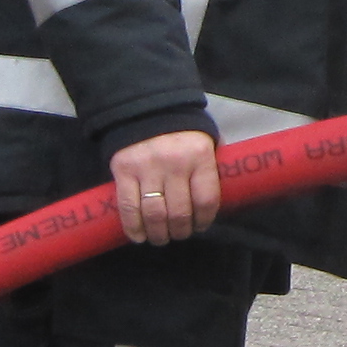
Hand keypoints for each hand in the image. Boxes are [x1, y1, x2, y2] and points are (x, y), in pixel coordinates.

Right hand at [109, 130, 222, 245]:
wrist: (147, 109)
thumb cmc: (182, 133)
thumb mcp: (206, 142)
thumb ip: (212, 168)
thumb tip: (221, 199)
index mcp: (200, 156)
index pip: (206, 200)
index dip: (204, 220)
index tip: (200, 227)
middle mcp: (175, 163)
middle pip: (180, 213)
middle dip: (181, 231)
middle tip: (179, 235)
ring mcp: (148, 168)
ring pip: (155, 214)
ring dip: (159, 234)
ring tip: (161, 237)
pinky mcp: (124, 170)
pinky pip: (129, 207)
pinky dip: (134, 228)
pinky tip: (139, 236)